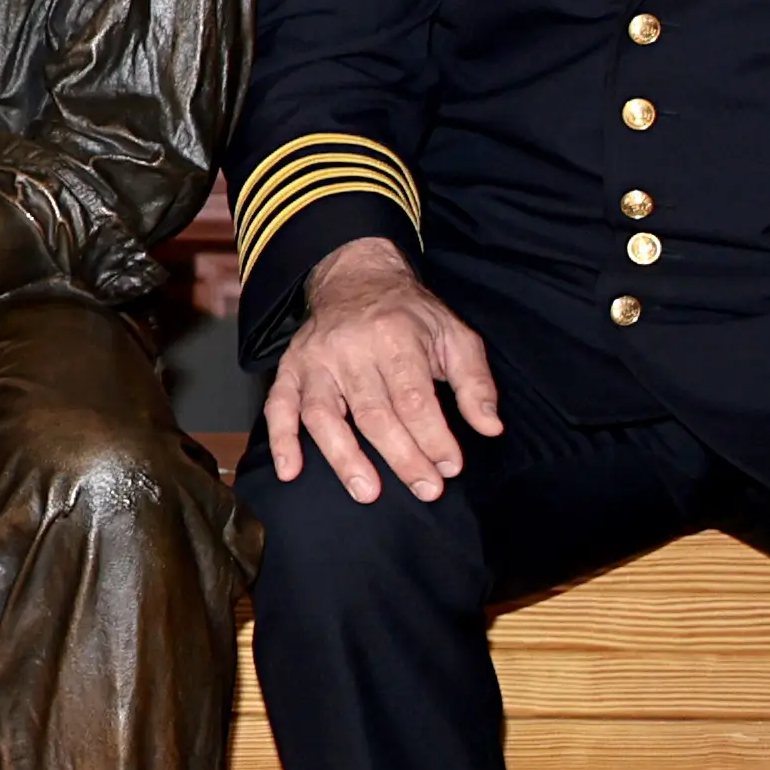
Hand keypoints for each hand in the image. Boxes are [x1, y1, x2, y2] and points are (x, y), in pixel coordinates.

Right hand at [263, 241, 502, 503]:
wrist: (355, 277)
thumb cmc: (409, 315)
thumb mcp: (454, 334)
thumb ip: (474, 382)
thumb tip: (490, 427)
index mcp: (395, 337)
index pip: (413, 398)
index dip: (433, 437)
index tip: (450, 467)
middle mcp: (350, 349)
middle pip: (373, 413)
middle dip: (402, 457)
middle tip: (426, 490)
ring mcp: (316, 360)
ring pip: (323, 415)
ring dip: (344, 457)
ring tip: (367, 492)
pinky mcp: (291, 368)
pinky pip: (278, 406)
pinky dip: (280, 440)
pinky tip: (290, 472)